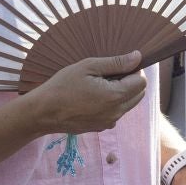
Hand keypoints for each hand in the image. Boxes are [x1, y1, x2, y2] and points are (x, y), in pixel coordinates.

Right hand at [28, 51, 147, 133]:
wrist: (43, 112)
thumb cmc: (63, 85)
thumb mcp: (88, 67)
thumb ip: (116, 63)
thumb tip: (138, 57)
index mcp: (115, 96)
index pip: (141, 82)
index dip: (133, 71)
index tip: (117, 66)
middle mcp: (116, 112)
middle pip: (139, 94)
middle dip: (130, 82)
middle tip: (108, 74)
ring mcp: (109, 122)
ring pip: (128, 104)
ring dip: (122, 93)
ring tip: (98, 86)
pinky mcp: (101, 128)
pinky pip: (116, 113)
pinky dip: (112, 104)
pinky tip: (92, 98)